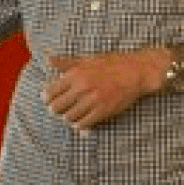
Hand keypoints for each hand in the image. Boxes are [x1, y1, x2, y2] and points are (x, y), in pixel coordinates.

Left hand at [41, 50, 162, 129]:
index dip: (47, 98)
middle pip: (57, 107)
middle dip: (56, 110)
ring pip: (69, 117)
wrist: (136, 71)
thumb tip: (48, 60)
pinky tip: (81, 122)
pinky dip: (80, 125)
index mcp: (75, 74)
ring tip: (71, 115)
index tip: (49, 100)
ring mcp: (93, 100)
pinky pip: (84, 123)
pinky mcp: (103, 111)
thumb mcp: (88, 59)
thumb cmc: (113, 63)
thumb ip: (67, 62)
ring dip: (68, 118)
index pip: (51, 91)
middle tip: (59, 110)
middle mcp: (82, 87)